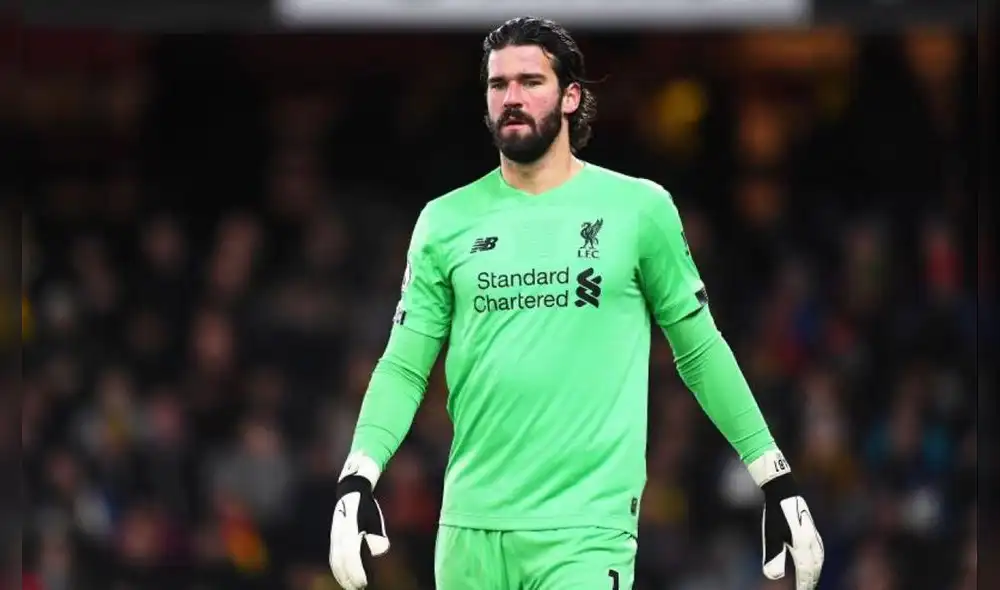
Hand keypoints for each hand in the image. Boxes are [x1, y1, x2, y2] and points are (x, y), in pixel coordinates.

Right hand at [329, 453, 389, 589]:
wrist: (350, 492)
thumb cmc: (366, 506)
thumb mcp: (374, 516)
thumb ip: (377, 534)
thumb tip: (381, 551)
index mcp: (349, 529)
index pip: (350, 556)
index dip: (355, 572)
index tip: (363, 583)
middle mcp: (338, 535)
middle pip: (340, 562)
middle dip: (349, 578)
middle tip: (359, 589)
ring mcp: (334, 537)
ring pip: (334, 561)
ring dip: (342, 576)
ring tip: (352, 587)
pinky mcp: (333, 540)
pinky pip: (333, 558)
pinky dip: (337, 570)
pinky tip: (344, 578)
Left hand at [749, 450, 824, 589]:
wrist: (783, 489)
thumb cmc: (775, 512)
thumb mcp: (770, 535)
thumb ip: (773, 557)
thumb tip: (772, 577)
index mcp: (802, 545)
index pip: (805, 572)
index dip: (803, 584)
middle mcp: (811, 541)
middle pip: (815, 567)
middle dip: (812, 580)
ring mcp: (813, 534)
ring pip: (819, 558)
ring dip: (816, 571)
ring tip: (812, 579)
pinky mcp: (811, 528)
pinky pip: (819, 549)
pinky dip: (818, 560)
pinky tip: (814, 559)